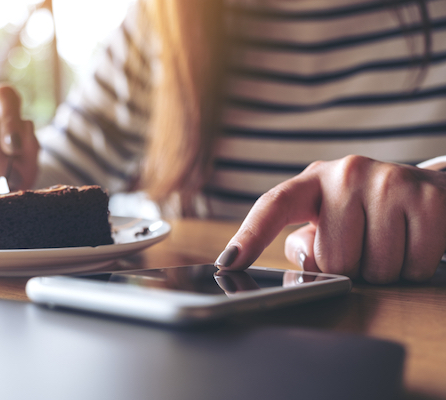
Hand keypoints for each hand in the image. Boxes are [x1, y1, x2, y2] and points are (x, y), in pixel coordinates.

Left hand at [215, 155, 445, 283]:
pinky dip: (414, 267)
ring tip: (388, 240)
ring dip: (383, 269)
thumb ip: (308, 243)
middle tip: (364, 243)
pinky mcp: (427, 199)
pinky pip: (413, 267)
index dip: (249, 236)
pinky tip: (412, 241)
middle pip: (333, 260)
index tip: (227, 263)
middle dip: (350, 267)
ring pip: (375, 269)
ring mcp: (388, 181)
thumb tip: (305, 260)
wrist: (426, 190)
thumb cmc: (366, 211)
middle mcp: (347, 172)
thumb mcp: (329, 219)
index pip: (273, 206)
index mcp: (312, 179)